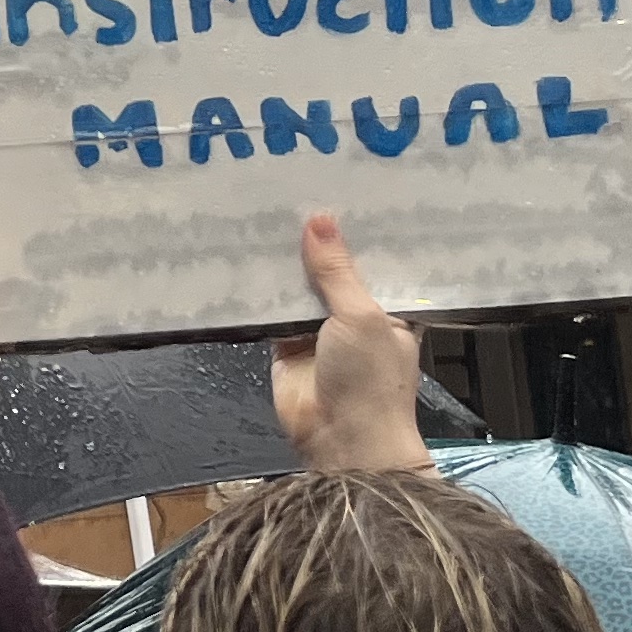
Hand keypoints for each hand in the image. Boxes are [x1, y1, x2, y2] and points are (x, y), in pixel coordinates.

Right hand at [270, 212, 431, 473]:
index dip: (358, 233)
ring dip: (285, 263)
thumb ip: (337, 271)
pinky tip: (244, 253)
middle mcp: (355, 317)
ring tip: (265, 211)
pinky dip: (259, 290)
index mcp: (388, 310)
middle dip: (316, 243)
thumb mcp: (360, 316)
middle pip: (333, 272)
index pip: (373, 262)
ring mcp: (318, 332)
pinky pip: (270, 311)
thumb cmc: (370, 380)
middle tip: (294, 190)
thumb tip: (320, 219)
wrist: (341, 441)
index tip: (341, 191)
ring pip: (299, 289)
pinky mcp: (284, 346)